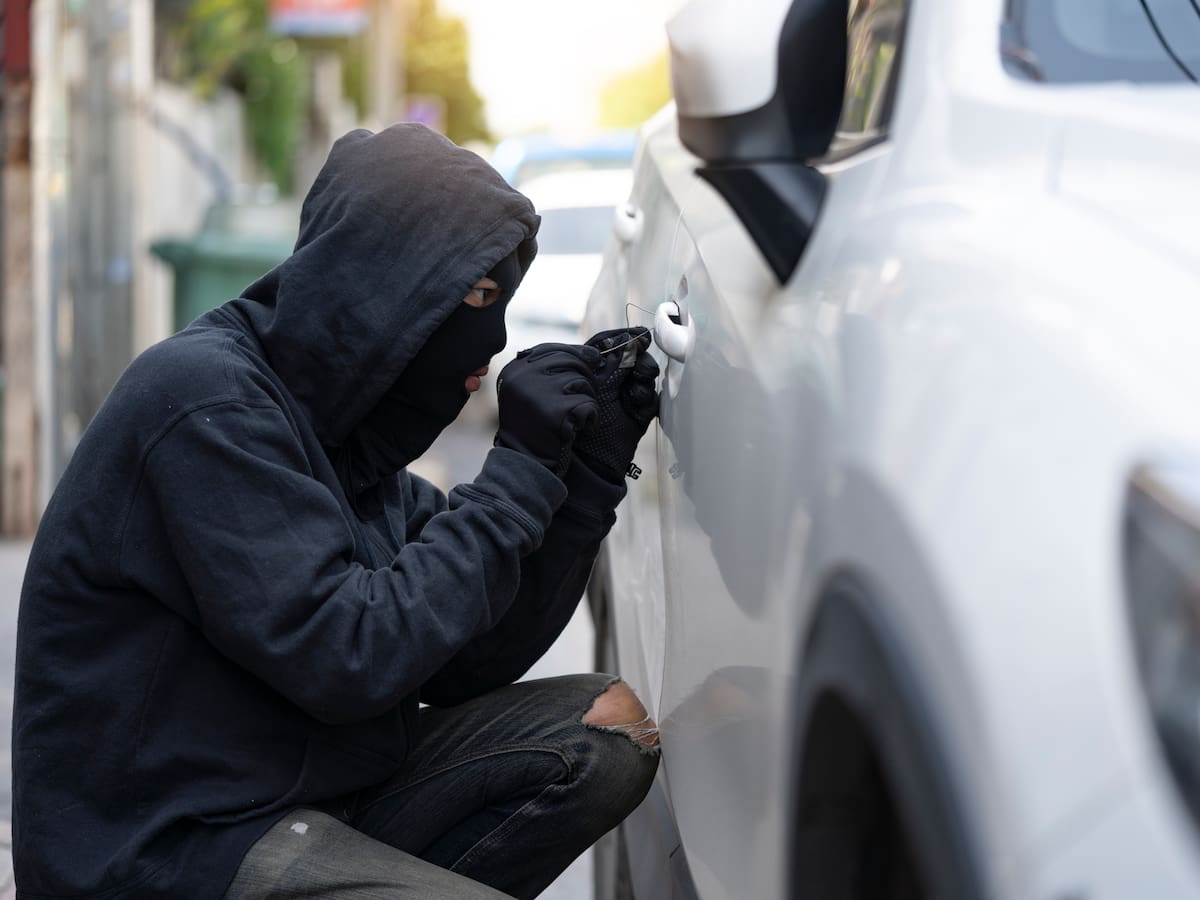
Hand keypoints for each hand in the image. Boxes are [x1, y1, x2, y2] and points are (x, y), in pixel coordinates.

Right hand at [495, 343, 599, 476]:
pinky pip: (588, 404)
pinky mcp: (555, 413)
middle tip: (583, 398)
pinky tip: (578, 429)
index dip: (577, 353)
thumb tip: (593, 353)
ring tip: (574, 417)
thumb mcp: (529, 392)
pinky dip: (589, 418)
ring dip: (586, 400)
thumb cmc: (533, 426)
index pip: (552, 349)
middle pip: (571, 362)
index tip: (593, 360)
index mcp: (514, 370)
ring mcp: (538, 394)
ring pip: (582, 382)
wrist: (524, 463)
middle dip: (585, 378)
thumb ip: (549, 370)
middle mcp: (522, 378)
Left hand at [573, 327, 659, 481]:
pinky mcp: (639, 413)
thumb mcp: (596, 385)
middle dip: (639, 359)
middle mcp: (609, 380)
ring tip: (635, 392)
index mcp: (591, 369)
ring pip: (645, 376)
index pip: (610, 344)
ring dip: (643, 379)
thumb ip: (615, 361)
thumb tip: (634, 338)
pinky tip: (637, 405)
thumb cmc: (581, 422)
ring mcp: (625, 396)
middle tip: (640, 366)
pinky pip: (651, 398)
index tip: (641, 335)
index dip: (625, 338)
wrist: (588, 463)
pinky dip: (647, 399)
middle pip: (632, 357)